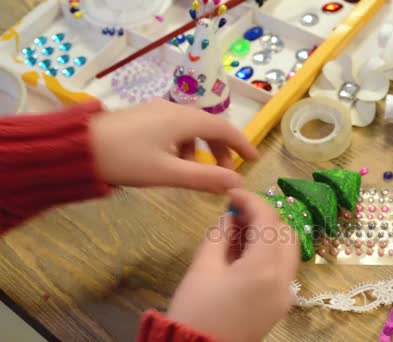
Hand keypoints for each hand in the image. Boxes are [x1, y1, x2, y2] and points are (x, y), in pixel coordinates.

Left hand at [90, 98, 257, 191]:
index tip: (255, 159)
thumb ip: (206, 177)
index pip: (225, 128)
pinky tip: (174, 163)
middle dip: (222, 149)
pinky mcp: (145, 117)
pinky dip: (185, 145)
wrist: (78, 147)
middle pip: (210, 126)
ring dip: (203, 149)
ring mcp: (159, 111)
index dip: (242, 144)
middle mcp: (176, 109)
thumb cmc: (126, 160)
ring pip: (192, 128)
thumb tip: (238, 183)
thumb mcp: (169, 172)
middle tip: (227, 173)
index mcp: (185, 119)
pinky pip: (176, 129)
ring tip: (198, 173)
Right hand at [167, 189, 299, 341]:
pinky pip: (282, 270)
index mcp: (264, 268)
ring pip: (287, 251)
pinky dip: (269, 253)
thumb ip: (220, 235)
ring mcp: (286, 295)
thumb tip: (230, 216)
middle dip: (264, 217)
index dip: (251, 200)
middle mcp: (284, 280)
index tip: (232, 193)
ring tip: (238, 230)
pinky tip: (244, 251)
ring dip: (268, 234)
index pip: (268, 220)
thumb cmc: (195, 311)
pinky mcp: (280, 306)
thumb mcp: (202, 267)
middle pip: (285, 233)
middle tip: (237, 212)